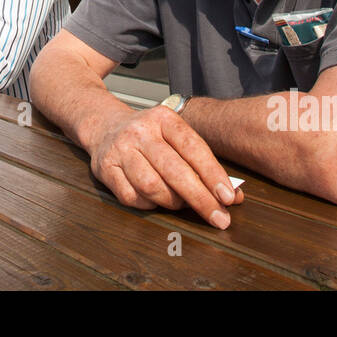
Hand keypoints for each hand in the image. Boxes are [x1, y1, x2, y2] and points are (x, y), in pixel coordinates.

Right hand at [89, 104, 243, 229]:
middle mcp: (140, 131)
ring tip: (182, 205)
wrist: (104, 125)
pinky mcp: (105, 169)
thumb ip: (202, 162)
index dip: (213, 174)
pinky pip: (132, 197)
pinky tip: (156, 201)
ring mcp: (120, 150)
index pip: (193, 148)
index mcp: (163, 118)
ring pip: (152, 186)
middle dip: (200, 198)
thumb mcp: (175, 136)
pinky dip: (149, 205)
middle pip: (174, 171)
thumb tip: (233, 196)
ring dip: (173, 203)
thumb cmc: (150, 136)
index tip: (228, 197)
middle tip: (219, 218)